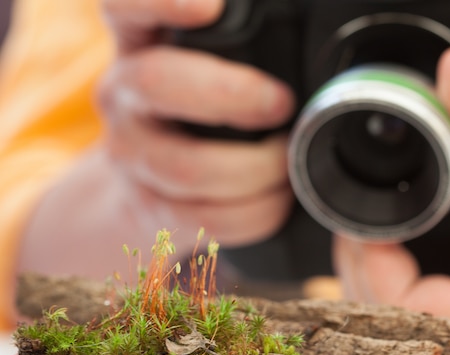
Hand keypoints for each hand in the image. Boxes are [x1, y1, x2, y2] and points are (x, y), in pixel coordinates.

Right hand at [18, 0, 294, 279]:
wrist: (143, 188)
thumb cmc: (190, 115)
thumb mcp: (198, 67)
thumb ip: (232, 51)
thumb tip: (304, 54)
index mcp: (139, 47)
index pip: (126, 9)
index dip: (162, 3)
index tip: (211, 9)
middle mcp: (125, 96)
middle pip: (158, 83)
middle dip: (234, 95)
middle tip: (282, 105)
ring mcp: (132, 155)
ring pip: (189, 167)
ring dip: (258, 169)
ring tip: (288, 160)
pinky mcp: (152, 208)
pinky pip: (210, 217)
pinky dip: (259, 211)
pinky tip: (278, 197)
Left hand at [333, 48, 449, 354]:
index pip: (401, 311)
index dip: (368, 264)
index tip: (365, 224)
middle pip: (386, 334)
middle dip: (362, 275)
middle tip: (365, 228)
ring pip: (395, 348)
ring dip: (373, 295)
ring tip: (378, 247)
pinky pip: (417, 346)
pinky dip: (394, 310)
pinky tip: (398, 275)